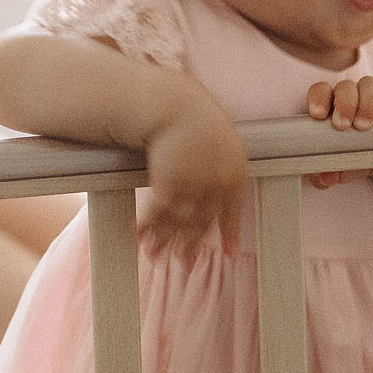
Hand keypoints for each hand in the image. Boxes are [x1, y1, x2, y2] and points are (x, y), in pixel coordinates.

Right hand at [140, 97, 247, 253]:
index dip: (229, 233)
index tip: (229, 254)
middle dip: (190, 246)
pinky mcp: (168, 186)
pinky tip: (139, 239)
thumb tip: (215, 180)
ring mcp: (192, 188)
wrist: (173, 106)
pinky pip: (157, 214)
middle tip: (185, 266)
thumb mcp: (219, 137)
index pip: (232, 211)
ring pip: (177, 222)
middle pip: (201, 222)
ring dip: (164, 242)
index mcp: (233, 173)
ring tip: (156, 257)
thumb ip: (220, 161)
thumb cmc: (193, 116)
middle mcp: (215, 185)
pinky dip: (147, 228)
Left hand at [306, 77, 372, 187]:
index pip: (321, 91)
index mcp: (332, 105)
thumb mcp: (344, 167)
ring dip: (365, 103)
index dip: (318, 98)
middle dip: (343, 104)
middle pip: (345, 87)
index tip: (318, 115)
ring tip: (365, 126)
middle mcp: (353, 95)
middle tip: (343, 126)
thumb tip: (325, 178)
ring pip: (368, 84)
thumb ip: (331, 172)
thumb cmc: (359, 156)